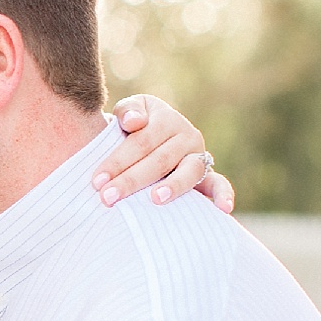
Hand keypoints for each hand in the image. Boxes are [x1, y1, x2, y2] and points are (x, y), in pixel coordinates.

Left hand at [95, 94, 235, 212]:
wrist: (152, 135)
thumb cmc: (134, 126)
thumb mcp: (129, 111)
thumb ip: (127, 112)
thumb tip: (134, 122)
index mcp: (166, 119)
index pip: (140, 142)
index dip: (117, 161)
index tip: (96, 181)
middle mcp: (187, 136)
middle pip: (159, 160)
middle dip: (131, 180)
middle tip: (108, 198)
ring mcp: (199, 155)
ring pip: (188, 172)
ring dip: (173, 186)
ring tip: (155, 199)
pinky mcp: (208, 175)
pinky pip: (220, 184)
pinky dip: (224, 195)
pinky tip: (223, 209)